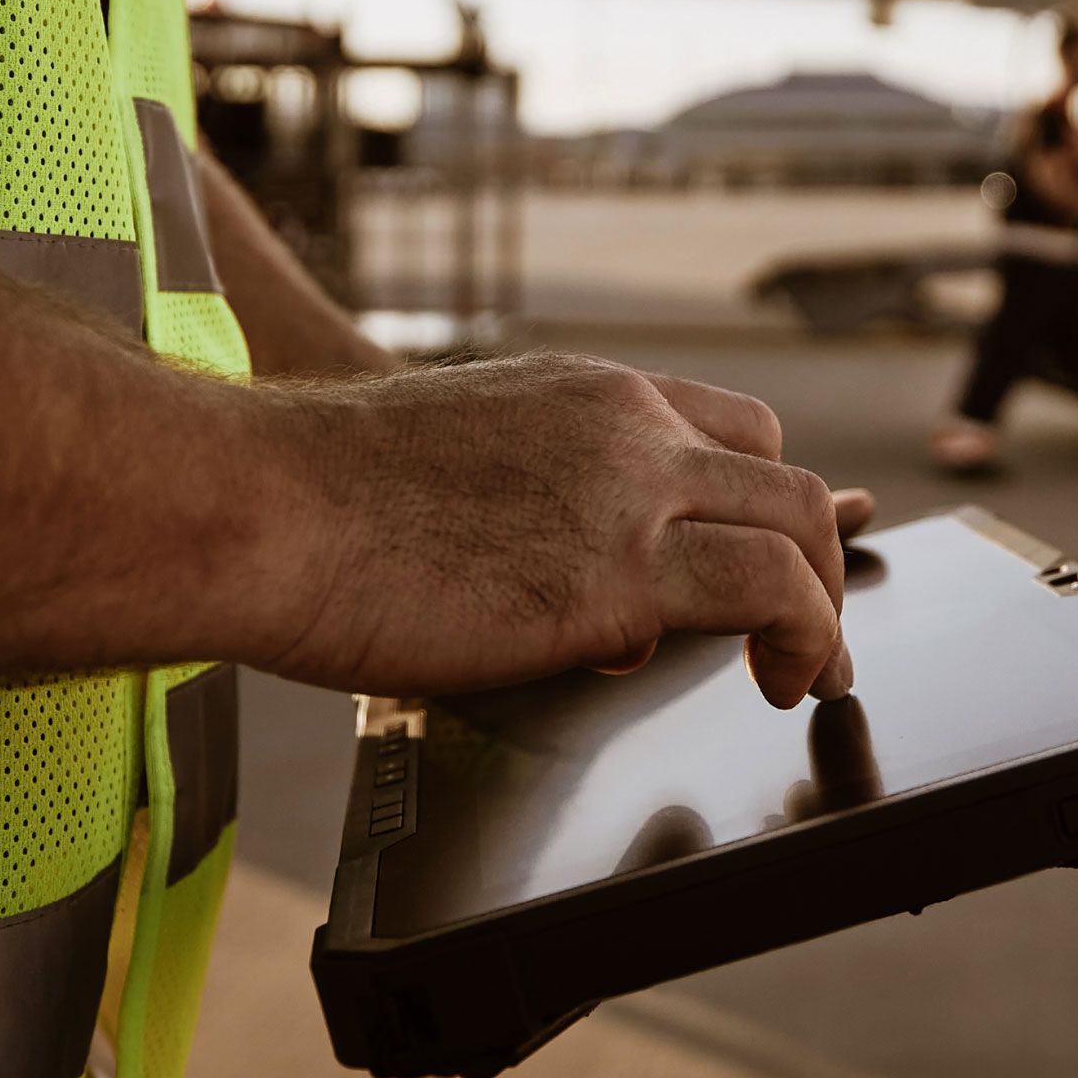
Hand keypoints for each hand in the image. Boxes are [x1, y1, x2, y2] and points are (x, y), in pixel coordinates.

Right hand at [255, 353, 855, 705]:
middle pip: (782, 475)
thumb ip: (524, 502)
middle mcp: (624, 426)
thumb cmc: (308, 499)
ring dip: (823, 608)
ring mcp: (628, 491)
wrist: (254, 503)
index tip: (767, 556)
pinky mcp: (616, 572)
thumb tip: (542, 573)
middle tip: (806, 626)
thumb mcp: (451, 466)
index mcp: (582, 393)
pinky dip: (802, 639)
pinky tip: (777, 685)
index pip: (729, 424)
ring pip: (798, 528)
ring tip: (809, 670)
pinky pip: (768, 593)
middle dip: (814, 556)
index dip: (762, 498)